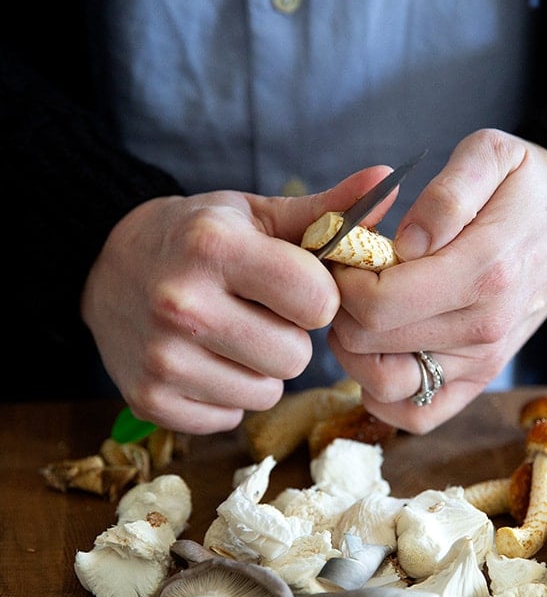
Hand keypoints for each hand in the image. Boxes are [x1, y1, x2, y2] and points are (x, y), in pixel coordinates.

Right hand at [81, 166, 392, 433]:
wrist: (107, 267)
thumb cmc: (196, 237)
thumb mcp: (256, 214)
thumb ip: (325, 208)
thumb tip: (389, 179)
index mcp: (214, 247)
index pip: (318, 302)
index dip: (317, 297)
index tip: (295, 287)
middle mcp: (183, 304)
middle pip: (295, 357)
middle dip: (289, 337)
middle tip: (259, 314)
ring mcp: (162, 358)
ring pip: (267, 393)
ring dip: (261, 370)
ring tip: (233, 336)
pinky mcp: (149, 399)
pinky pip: (230, 416)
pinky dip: (227, 394)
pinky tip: (206, 360)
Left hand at [328, 129, 546, 432]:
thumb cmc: (525, 186)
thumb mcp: (492, 154)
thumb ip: (447, 194)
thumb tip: (405, 244)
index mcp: (484, 270)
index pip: (377, 302)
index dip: (340, 278)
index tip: (344, 251)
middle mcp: (484, 327)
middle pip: (368, 343)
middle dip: (339, 307)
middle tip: (347, 276)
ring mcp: (482, 362)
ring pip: (382, 385)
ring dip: (352, 351)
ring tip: (360, 310)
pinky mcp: (478, 382)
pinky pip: (415, 416)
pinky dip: (382, 394)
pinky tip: (380, 351)